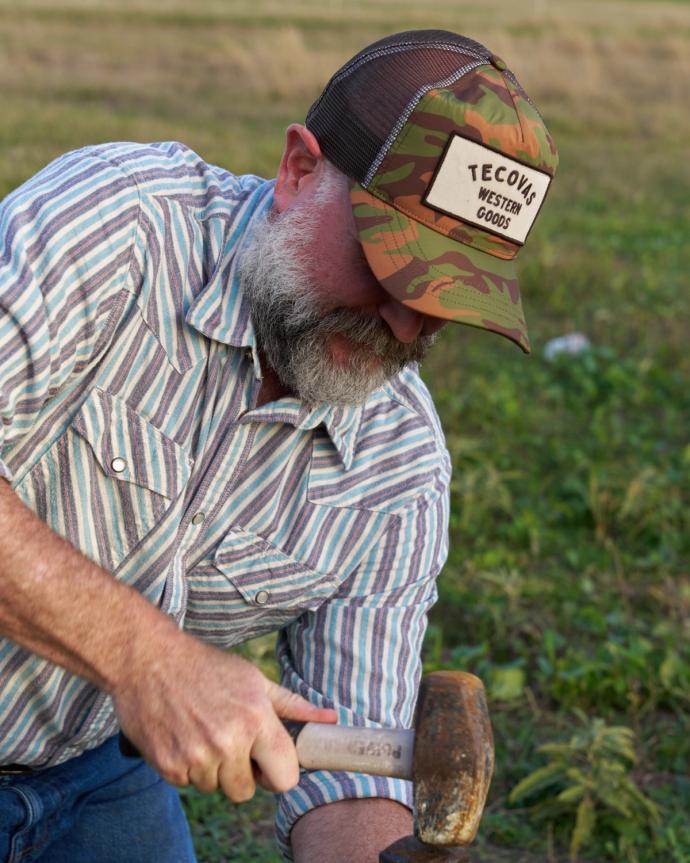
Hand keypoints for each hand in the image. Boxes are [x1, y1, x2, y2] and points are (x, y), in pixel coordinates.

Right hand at [112, 629, 336, 800]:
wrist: (148, 660)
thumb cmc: (206, 667)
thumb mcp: (254, 680)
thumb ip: (293, 705)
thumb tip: (329, 720)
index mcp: (256, 719)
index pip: (286, 778)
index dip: (276, 772)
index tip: (265, 760)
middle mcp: (228, 741)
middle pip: (246, 791)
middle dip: (240, 772)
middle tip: (227, 740)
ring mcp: (196, 756)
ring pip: (215, 788)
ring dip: (211, 768)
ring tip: (202, 731)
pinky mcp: (169, 765)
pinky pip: (188, 783)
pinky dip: (186, 766)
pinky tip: (183, 735)